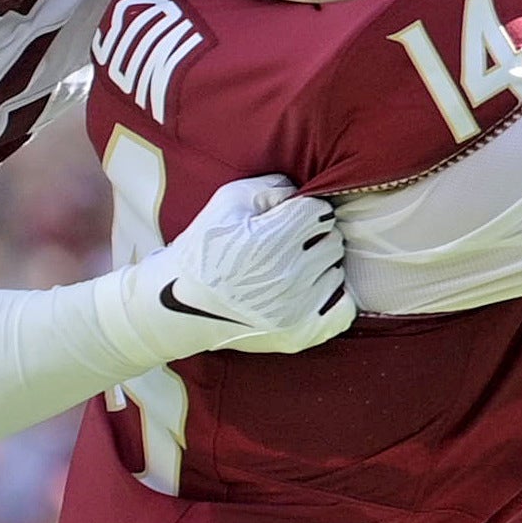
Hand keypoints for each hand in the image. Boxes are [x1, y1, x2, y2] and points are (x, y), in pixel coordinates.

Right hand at [128, 174, 352, 358]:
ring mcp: (295, 311)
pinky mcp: (300, 335)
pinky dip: (330, 296)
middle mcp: (286, 278)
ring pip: (336, 270)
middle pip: (332, 240)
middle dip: (314, 236)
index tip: (289, 217)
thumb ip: (270, 187)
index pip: (319, 211)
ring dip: (319, 266)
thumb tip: (302, 191)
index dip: (304, 209)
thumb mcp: (225, 202)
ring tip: (289, 269)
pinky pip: (343, 308)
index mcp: (268, 242)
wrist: (179, 306)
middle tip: (288, 243)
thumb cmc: (203, 250)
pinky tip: (307, 291)